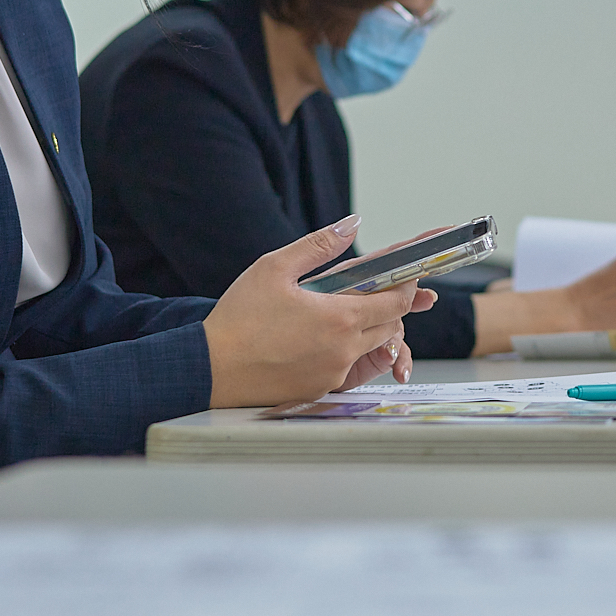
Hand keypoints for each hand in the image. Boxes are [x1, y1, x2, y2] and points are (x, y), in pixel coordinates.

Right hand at [204, 215, 434, 407]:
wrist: (209, 368)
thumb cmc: (238, 318)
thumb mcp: (274, 267)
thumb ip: (318, 245)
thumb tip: (351, 224)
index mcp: (340, 319)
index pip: (396, 302)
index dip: (406, 286)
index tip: (406, 275)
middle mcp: (344, 351)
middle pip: (389, 327)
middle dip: (390, 308)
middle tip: (376, 291)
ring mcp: (333, 375)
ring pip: (371, 349)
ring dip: (369, 331)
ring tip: (343, 313)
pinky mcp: (320, 391)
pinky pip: (348, 370)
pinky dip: (345, 352)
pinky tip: (320, 339)